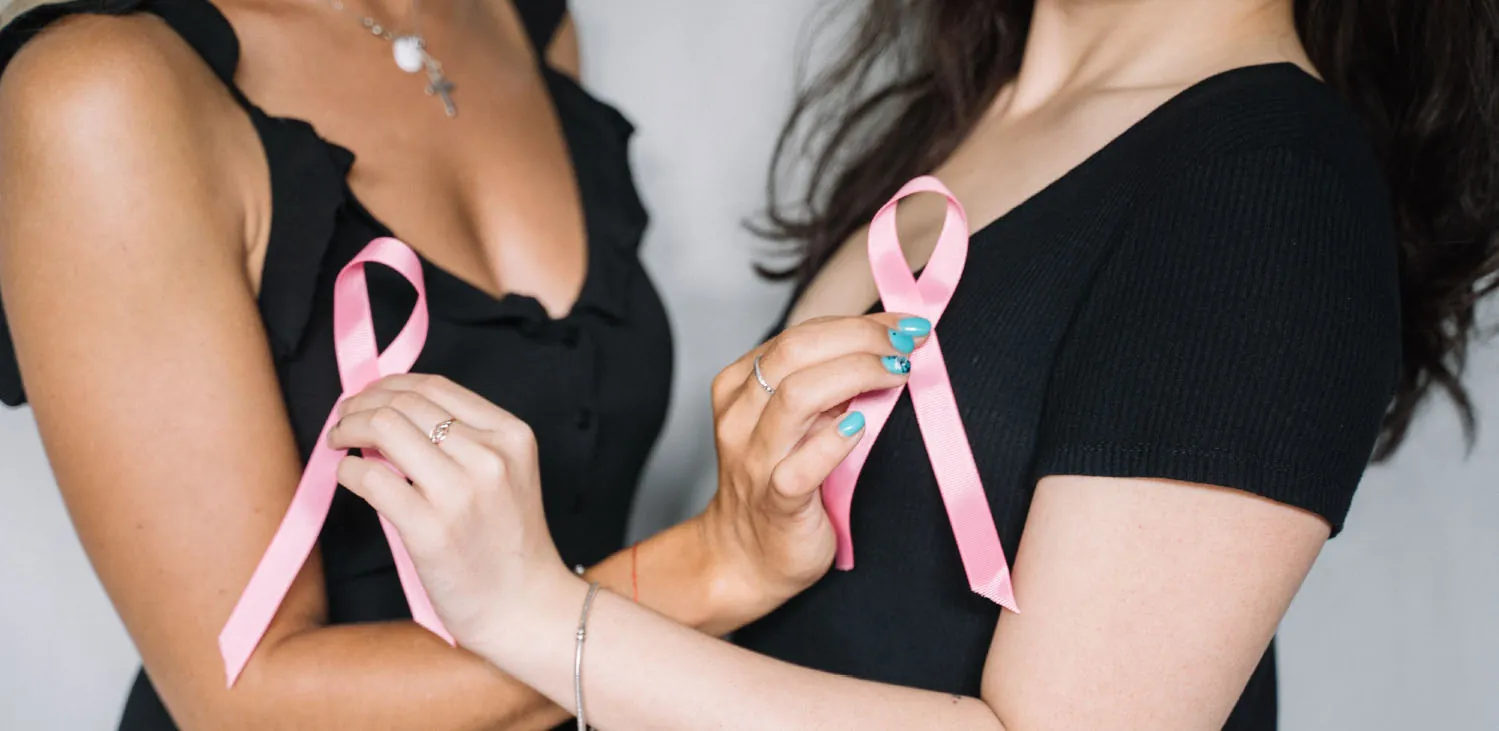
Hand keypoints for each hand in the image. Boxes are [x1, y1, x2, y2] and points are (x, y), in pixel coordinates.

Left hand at [326, 375, 569, 648]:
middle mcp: (489, 456)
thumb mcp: (507, 474)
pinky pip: (370, 479)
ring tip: (339, 442)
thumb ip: (465, 441)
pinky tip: (349, 476)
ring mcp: (460, 492)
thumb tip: (390, 413)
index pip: (436, 387)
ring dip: (348, 429)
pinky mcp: (429, 529)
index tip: (368, 397)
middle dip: (361, 404)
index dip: (389, 385)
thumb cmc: (510, 545)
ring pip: (384, 428)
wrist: (526, 607)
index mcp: (511, 435)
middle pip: (404, 403)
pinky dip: (348, 472)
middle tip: (343, 419)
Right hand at [698, 313, 930, 625]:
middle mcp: (741, 417)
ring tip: (898, 373)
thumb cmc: (779, 482)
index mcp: (741, 387)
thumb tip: (889, 344)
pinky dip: (834, 441)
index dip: (858, 323)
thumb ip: (826, 385)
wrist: (748, 556)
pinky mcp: (776, 502)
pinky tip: (862, 426)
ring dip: (857, 374)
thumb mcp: (794, 423)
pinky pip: (801, 467)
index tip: (904, 323)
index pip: (800, 334)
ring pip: (796, 396)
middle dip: (861, 338)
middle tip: (908, 344)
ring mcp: (754, 460)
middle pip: (795, 351)